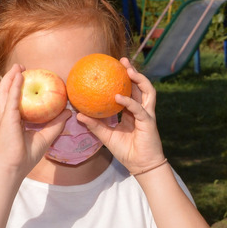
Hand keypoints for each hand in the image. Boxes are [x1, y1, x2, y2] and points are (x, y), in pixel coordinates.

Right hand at [0, 65, 67, 176]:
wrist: (13, 169)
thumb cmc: (25, 157)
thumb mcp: (45, 137)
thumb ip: (56, 124)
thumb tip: (68, 112)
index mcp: (14, 121)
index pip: (15, 101)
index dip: (19, 89)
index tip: (28, 78)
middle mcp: (7, 117)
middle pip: (7, 93)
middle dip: (13, 79)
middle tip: (21, 67)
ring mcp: (4, 117)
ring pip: (5, 92)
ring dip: (11, 78)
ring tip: (18, 66)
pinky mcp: (7, 119)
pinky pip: (11, 99)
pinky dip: (14, 86)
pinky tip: (19, 77)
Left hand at [79, 58, 165, 173]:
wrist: (141, 166)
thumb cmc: (126, 152)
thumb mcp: (107, 136)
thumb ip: (94, 125)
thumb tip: (78, 114)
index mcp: (133, 112)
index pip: (130, 91)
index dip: (124, 79)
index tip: (113, 67)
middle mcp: (142, 110)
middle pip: (141, 86)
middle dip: (133, 71)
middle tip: (122, 60)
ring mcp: (147, 115)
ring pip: (147, 92)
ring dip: (139, 79)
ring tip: (128, 70)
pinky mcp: (148, 122)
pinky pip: (139, 109)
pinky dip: (129, 102)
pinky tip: (119, 96)